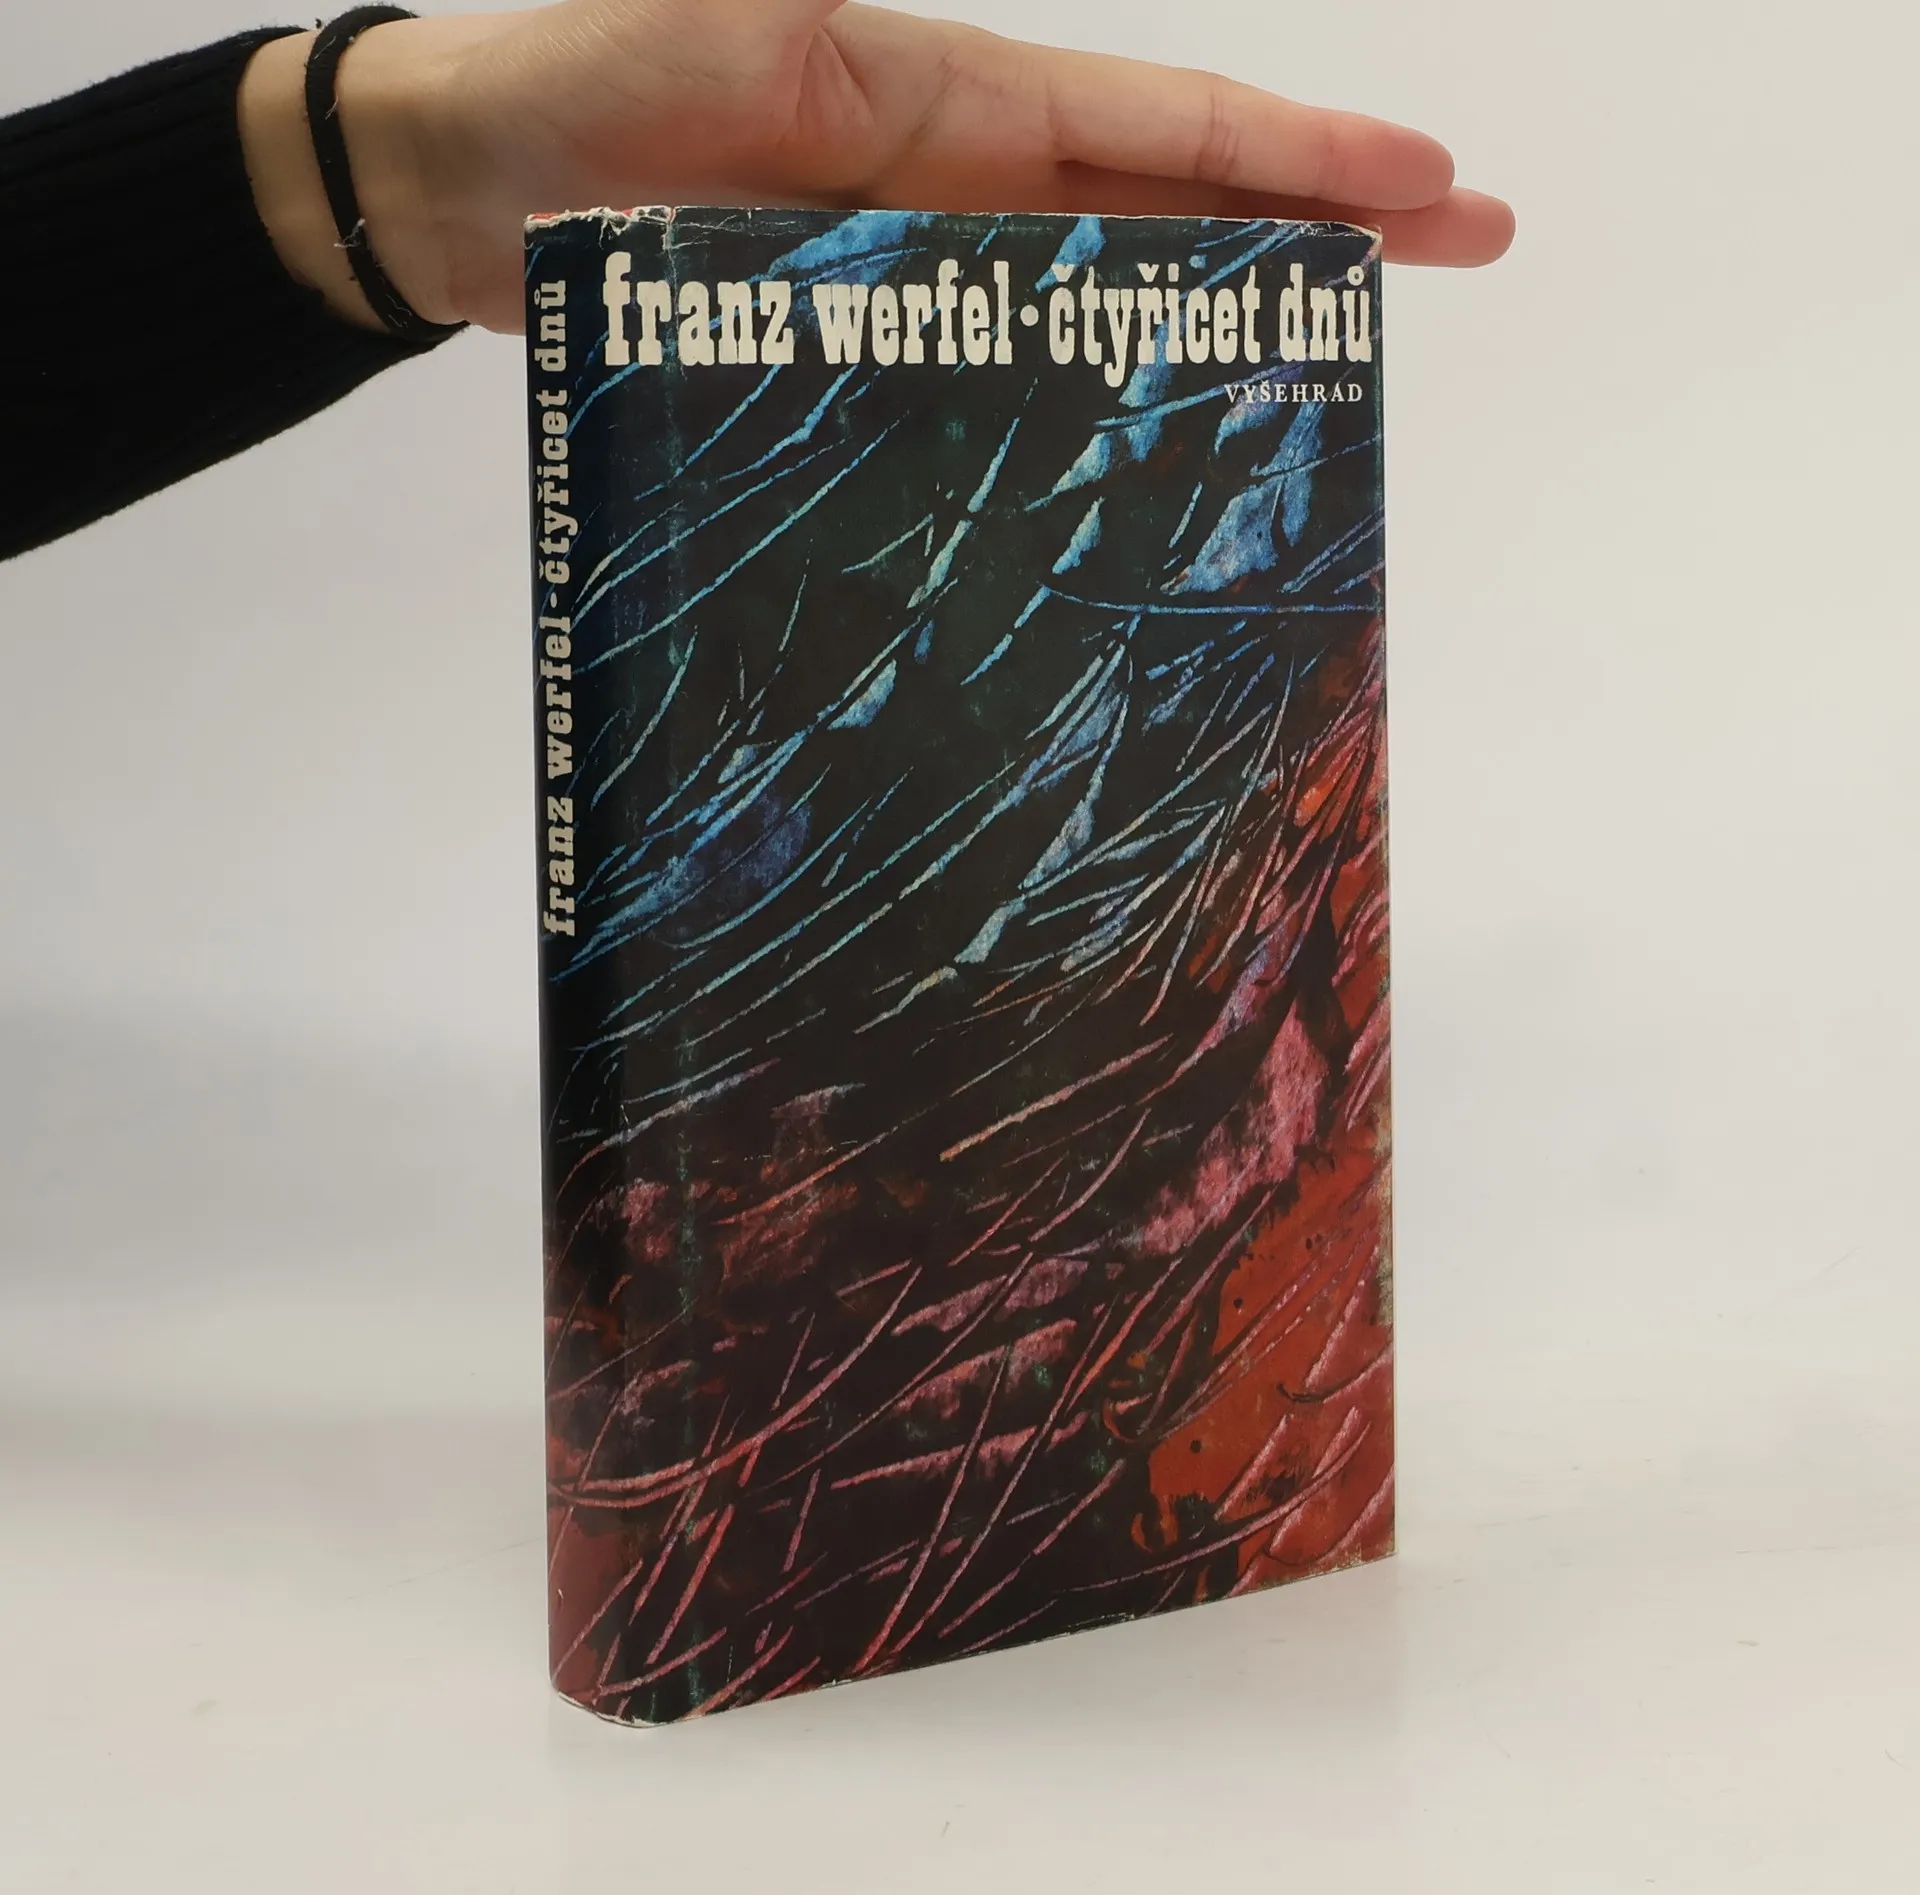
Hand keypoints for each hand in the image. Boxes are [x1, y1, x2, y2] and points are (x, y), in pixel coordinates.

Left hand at [240, 1, 1514, 337]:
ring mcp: (923, 263)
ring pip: (1110, 294)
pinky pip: (1005, 370)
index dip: (1308, 155)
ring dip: (1231, 319)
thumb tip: (919, 50)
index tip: (1435, 181)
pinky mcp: (867, 333)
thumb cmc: (576, 88)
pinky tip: (1145, 445)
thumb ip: (826, 34)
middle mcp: (962, 182)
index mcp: (952, 100)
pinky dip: (1088, 398)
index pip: (1167, 127)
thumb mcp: (718, 24)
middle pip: (1178, 203)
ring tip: (1347, 365)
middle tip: (1468, 247)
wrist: (470, 183)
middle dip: (1327, 220)